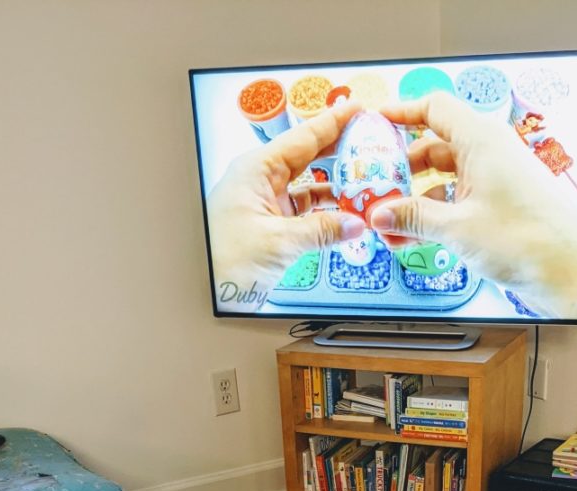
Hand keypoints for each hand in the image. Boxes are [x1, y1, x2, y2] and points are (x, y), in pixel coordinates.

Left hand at [206, 99, 367, 302]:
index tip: (357, 109)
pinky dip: (325, 214)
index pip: (302, 138)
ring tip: (364, 182)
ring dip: (336, 188)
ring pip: (308, 187)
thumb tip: (356, 223)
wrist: (208, 293)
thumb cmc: (226, 261)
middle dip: (338, 151)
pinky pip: (304, 212)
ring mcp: (266, 203)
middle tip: (368, 141)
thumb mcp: (280, 242)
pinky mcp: (271, 226)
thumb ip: (322, 230)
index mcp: (256, 170)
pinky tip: (346, 215)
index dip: (332, 123)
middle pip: (307, 157)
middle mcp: (260, 181)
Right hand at [371, 92, 576, 316]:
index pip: (434, 109)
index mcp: (481, 139)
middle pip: (433, 148)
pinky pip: (456, 203)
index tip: (375, 124)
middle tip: (373, 187)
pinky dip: (433, 216)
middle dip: (401, 169)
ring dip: (414, 200)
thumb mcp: (457, 227)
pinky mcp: (497, 207)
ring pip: (443, 180)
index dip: (402, 113)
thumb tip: (381, 213)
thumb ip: (414, 218)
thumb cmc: (527, 238)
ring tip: (388, 223)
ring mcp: (493, 181)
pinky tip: (412, 238)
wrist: (569, 269)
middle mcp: (488, 154)